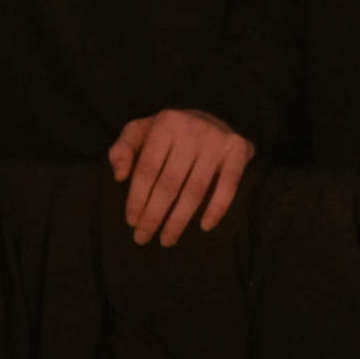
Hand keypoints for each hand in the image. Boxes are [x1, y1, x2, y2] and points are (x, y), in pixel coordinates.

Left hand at [109, 108, 255, 245]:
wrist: (212, 119)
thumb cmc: (169, 133)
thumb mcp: (140, 131)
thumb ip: (122, 149)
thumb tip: (120, 176)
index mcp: (166, 122)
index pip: (147, 168)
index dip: (137, 198)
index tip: (132, 222)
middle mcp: (193, 128)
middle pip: (169, 183)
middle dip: (154, 215)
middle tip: (143, 238)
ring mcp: (218, 138)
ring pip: (195, 190)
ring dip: (179, 220)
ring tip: (167, 239)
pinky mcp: (238, 148)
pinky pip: (228, 186)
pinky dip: (217, 209)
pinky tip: (205, 226)